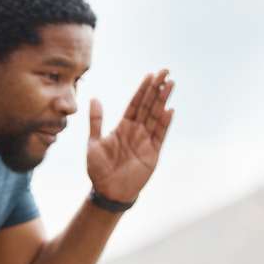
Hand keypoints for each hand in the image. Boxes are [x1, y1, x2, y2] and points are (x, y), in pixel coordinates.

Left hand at [84, 69, 174, 202]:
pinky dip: (164, 123)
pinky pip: (160, 135)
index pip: (135, 104)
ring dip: (163, 100)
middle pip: (149, 105)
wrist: (107, 191)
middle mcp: (136, 131)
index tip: (150, 75)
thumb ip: (96, 121)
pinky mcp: (153, 153)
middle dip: (157, 88)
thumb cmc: (99, 169)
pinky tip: (169, 110)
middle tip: (165, 71)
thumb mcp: (93, 142)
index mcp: (123, 127)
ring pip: (156, 116)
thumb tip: (94, 98)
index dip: (143, 90)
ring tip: (170, 84)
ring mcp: (146, 141)